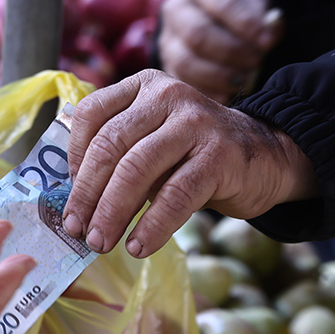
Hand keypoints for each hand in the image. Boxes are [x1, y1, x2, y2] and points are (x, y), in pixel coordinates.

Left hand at [61, 69, 317, 258]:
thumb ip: (117, 156)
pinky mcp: (219, 155)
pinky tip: (138, 246)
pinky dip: (151, 226)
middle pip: (110, 145)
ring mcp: (195, 122)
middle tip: (78, 232)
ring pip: (137, 169)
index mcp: (142, 86)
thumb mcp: (151, 141)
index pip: (91, 115)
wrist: (264, 156)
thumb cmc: (193, 155)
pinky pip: (175, 195)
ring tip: (101, 243)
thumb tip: (73, 204)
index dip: (74, 162)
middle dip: (87, 195)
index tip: (70, 200)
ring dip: (112, 212)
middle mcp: (167, 95)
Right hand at [159, 0, 283, 102]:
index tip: (269, 41)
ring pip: (186, 63)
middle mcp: (174, 10)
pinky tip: (231, 92)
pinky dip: (211, 93)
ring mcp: (167, 41)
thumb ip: (264, 15)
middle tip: (256, 61)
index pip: (221, 3)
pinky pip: (186, 85)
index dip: (246, 24)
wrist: (212, 19)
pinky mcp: (168, 68)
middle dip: (232, 52)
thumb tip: (271, 30)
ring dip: (220, 75)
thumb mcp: (254, 2)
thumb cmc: (237, 9)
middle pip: (197, 35)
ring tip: (245, 78)